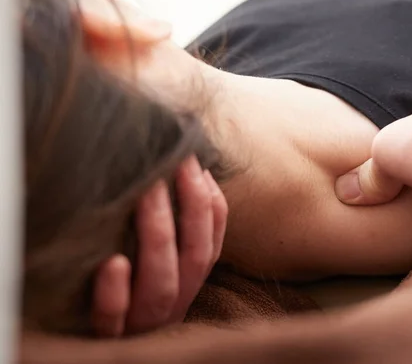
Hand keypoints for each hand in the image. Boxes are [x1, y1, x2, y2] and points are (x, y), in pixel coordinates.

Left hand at [90, 155, 227, 335]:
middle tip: (177, 164)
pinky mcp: (109, 336)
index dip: (211, 205)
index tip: (198, 166)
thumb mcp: (155, 262)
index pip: (212, 243)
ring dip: (159, 234)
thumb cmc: (126, 288)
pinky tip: (112, 263)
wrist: (101, 345)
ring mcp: (143, 322)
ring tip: (148, 190)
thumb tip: (177, 173)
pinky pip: (115, 318)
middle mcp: (174, 302)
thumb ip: (169, 230)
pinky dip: (116, 292)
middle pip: (195, 256)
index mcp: (188, 282)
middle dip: (191, 207)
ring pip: (162, 284)